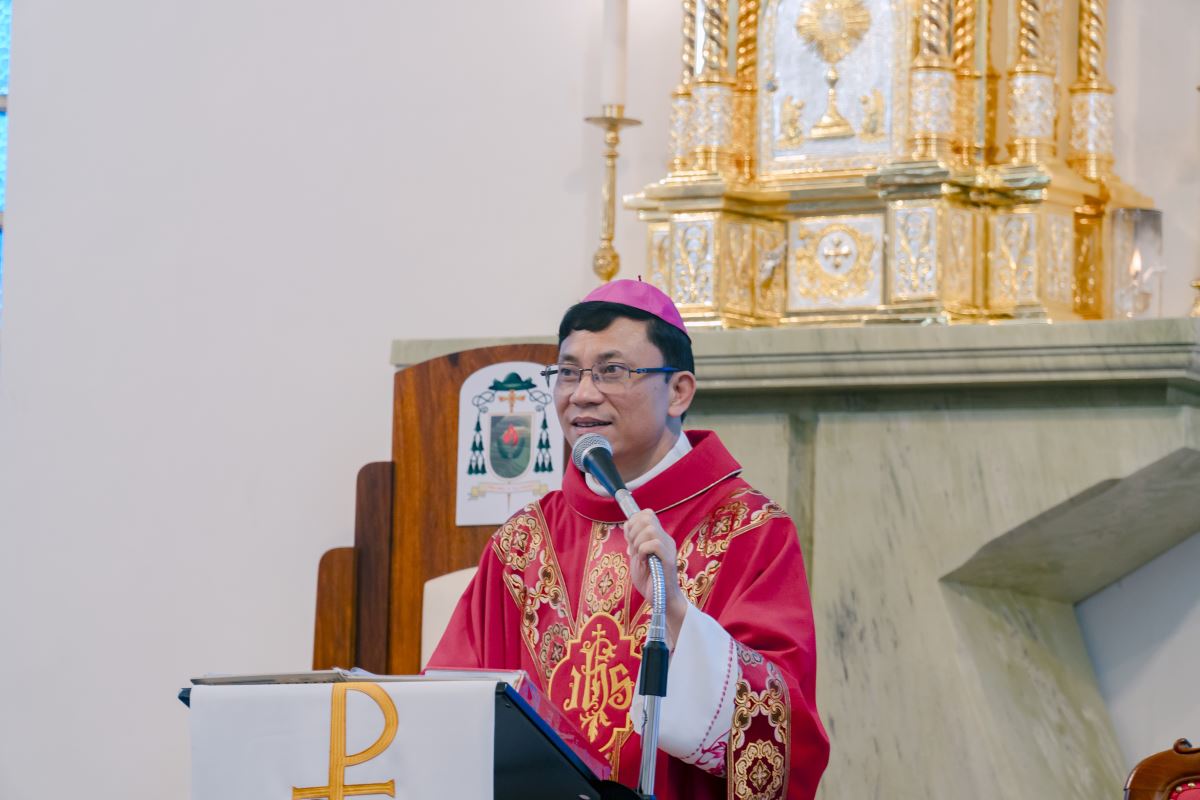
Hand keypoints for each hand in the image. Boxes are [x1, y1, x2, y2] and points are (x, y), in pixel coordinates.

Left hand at [624, 509, 687, 644]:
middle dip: (633, 530)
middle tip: (633, 547)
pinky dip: (643, 551)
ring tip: (638, 555)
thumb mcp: (636, 557)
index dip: (633, 522)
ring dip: (638, 541)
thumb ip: (633, 542)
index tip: (629, 538)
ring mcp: (668, 548)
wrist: (661, 600)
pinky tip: (643, 561)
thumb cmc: (649, 581)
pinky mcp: (668, 559)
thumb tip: (627, 526)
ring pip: (650, 528)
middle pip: (648, 516)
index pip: (647, 514)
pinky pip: (654, 544)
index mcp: (658, 537)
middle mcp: (665, 539)